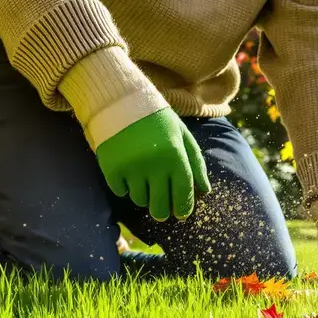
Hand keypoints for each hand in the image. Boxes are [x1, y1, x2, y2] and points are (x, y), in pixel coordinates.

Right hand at [95, 109, 209, 219]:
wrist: (122, 103)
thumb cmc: (158, 121)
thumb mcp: (183, 137)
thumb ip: (196, 163)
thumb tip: (205, 191)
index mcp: (176, 157)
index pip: (183, 194)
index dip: (184, 208)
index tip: (182, 214)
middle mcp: (155, 165)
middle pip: (160, 206)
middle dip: (163, 212)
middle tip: (162, 211)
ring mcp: (132, 168)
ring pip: (140, 200)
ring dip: (144, 195)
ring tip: (144, 181)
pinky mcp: (112, 169)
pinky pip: (121, 192)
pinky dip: (125, 187)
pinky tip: (128, 172)